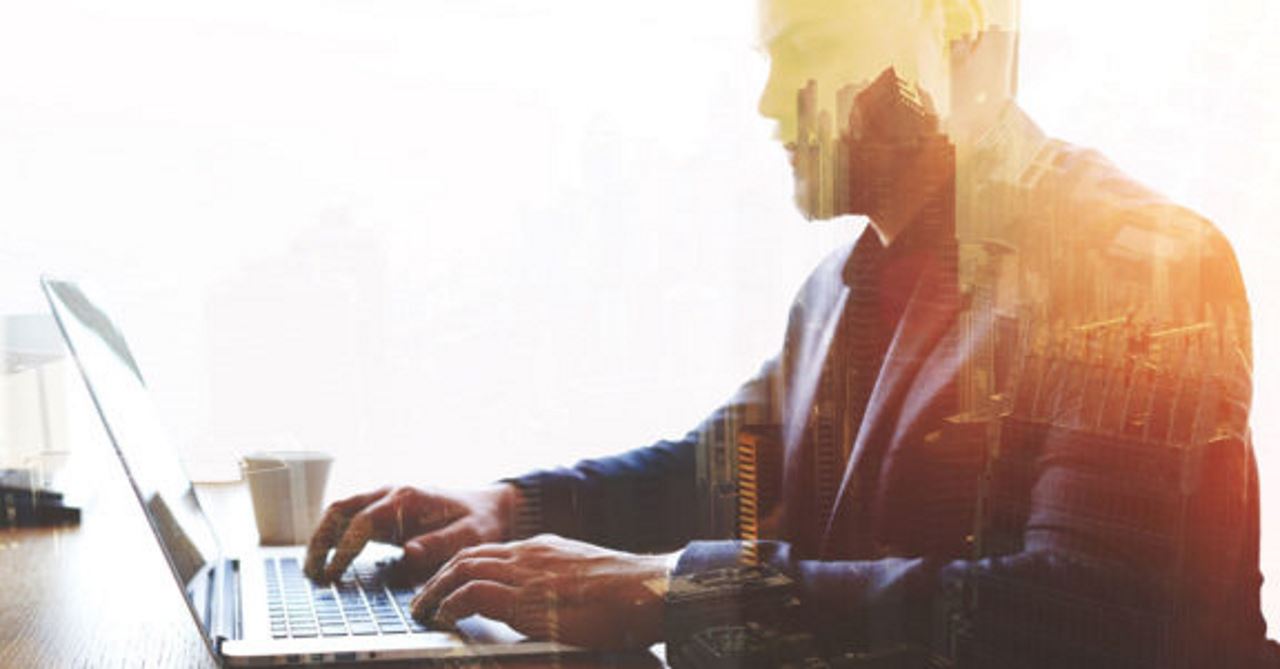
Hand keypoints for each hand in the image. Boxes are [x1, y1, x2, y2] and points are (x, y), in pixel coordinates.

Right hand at [304, 484, 517, 582]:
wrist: (491, 506)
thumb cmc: (481, 522)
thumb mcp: (470, 536)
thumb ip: (440, 544)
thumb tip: (409, 552)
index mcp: (408, 498)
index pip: (363, 521)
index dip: (344, 548)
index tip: (333, 573)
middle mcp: (392, 492)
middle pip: (341, 509)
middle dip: (320, 539)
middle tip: (311, 572)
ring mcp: (386, 498)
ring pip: (341, 510)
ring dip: (322, 536)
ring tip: (313, 568)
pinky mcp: (386, 509)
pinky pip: (350, 517)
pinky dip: (334, 534)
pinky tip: (328, 558)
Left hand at [410, 534, 672, 649]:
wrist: (647, 589)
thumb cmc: (628, 595)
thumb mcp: (586, 583)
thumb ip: (561, 587)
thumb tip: (551, 606)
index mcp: (543, 550)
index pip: (492, 552)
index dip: (465, 568)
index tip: (451, 585)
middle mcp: (529, 554)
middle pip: (468, 556)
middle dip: (440, 577)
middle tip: (424, 599)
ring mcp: (526, 571)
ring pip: (462, 569)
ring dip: (436, 590)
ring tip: (423, 611)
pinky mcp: (524, 596)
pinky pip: (472, 593)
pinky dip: (450, 604)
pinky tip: (443, 618)